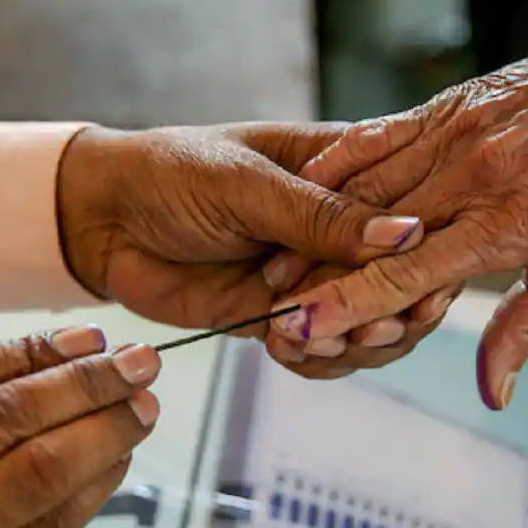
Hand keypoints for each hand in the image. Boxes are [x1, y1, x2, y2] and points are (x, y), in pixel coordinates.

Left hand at [56, 123, 423, 337]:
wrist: (100, 219)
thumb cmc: (171, 172)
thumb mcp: (246, 182)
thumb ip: (321, 215)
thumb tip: (406, 234)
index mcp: (347, 168)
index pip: (414, 209)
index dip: (427, 252)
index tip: (424, 285)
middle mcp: (341, 225)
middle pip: (404, 277)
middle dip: (393, 308)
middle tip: (373, 327)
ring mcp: (315, 273)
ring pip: (370, 320)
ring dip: (356, 340)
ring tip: (321, 340)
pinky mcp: (283, 315)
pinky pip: (324, 348)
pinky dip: (316, 359)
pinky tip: (289, 350)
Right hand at [266, 22, 527, 407]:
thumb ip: (525, 326)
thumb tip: (492, 394)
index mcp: (510, 223)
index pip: (409, 274)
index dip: (348, 305)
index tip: (299, 331)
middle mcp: (473, 176)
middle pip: (371, 236)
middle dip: (314, 278)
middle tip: (268, 312)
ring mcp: (453, 135)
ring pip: (363, 187)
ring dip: (312, 229)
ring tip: (272, 267)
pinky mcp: (442, 106)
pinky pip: (374, 138)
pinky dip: (334, 167)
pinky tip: (301, 192)